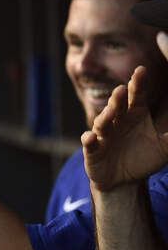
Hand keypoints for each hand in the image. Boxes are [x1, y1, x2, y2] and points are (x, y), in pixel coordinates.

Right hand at [82, 66, 167, 190]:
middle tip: (122, 89)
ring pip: (103, 123)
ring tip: (110, 112)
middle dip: (118, 99)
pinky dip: (89, 140)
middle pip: (118, 107)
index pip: (137, 96)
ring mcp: (104, 136)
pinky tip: (91, 137)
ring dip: (104, 117)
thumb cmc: (143, 159)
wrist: (125, 180)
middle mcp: (118, 122)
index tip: (141, 70)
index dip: (138, 83)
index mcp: (135, 115)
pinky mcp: (93, 151)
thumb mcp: (165, 148)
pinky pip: (90, 143)